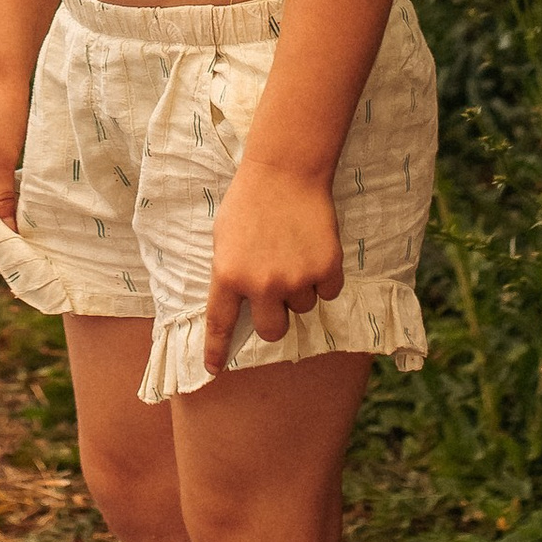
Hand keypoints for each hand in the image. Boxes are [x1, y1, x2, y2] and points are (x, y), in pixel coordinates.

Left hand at [204, 159, 343, 376]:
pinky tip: (314, 248)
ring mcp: (296, 278)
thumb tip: (240, 310)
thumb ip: (230, 275)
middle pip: (272, 331)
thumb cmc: (249, 202)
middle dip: (275, 318)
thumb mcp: (224, 238)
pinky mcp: (326, 268)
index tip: (212, 371)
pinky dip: (324, 277)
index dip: (216, 351)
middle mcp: (261, 284)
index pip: (220, 325)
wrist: (286, 170)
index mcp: (228, 275)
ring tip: (293, 251)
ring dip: (300, 289)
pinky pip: (329, 292)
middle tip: (276, 291)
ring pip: (303, 307)